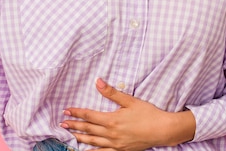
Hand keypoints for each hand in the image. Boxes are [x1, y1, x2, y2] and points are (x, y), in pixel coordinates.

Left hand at [61, 78, 195, 150]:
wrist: (162, 130)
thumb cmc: (147, 113)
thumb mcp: (130, 101)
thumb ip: (112, 93)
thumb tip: (98, 81)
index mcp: (112, 120)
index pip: (89, 115)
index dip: (77, 113)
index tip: (66, 110)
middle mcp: (111, 133)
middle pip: (88, 129)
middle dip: (74, 125)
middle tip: (62, 123)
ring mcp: (115, 144)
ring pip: (93, 142)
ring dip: (80, 137)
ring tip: (70, 134)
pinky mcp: (121, 150)